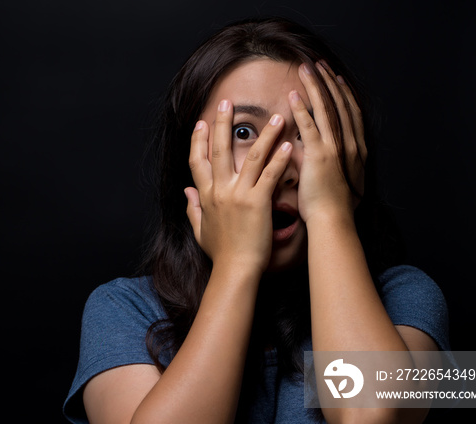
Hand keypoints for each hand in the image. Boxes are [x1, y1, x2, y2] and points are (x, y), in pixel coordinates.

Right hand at [185, 99, 292, 271]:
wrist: (235, 269)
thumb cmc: (220, 253)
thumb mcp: (200, 229)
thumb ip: (192, 208)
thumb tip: (186, 191)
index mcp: (206, 195)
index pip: (197, 161)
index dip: (198, 140)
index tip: (201, 122)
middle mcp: (219, 190)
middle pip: (219, 149)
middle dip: (222, 123)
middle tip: (228, 102)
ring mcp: (238, 194)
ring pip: (251, 156)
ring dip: (264, 134)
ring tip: (276, 117)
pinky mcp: (258, 202)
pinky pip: (270, 174)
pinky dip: (280, 158)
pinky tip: (290, 143)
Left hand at [290, 61, 366, 223]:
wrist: (333, 221)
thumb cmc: (330, 206)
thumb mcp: (332, 177)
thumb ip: (320, 159)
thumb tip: (304, 149)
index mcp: (354, 150)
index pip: (349, 113)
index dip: (342, 93)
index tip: (334, 78)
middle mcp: (349, 145)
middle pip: (340, 105)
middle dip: (329, 82)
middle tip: (319, 64)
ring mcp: (336, 149)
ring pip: (327, 110)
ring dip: (316, 87)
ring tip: (306, 68)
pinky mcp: (320, 156)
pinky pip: (310, 127)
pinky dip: (303, 109)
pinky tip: (294, 94)